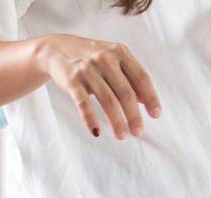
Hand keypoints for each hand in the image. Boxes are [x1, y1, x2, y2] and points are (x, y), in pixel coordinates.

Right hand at [33, 34, 161, 139]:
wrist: (55, 49)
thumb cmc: (90, 58)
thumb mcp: (112, 60)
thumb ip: (129, 76)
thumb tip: (145, 100)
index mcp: (120, 52)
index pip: (141, 77)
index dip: (150, 97)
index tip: (155, 114)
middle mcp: (105, 59)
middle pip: (126, 92)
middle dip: (134, 115)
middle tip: (138, 132)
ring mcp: (88, 70)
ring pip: (108, 100)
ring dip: (117, 121)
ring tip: (122, 135)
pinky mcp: (72, 81)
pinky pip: (84, 104)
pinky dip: (90, 119)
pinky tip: (96, 132)